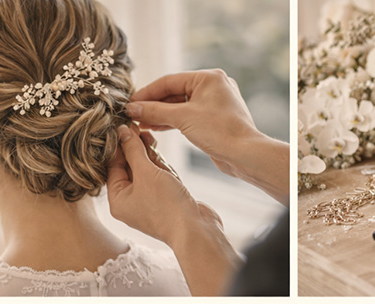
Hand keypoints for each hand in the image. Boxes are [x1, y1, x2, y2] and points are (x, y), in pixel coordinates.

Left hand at [107, 124, 240, 294]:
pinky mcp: (166, 202)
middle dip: (135, 149)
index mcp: (118, 200)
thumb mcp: (146, 172)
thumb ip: (133, 150)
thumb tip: (122, 131)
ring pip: (146, 173)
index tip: (124, 125)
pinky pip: (160, 180)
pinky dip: (162, 169)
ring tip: (149, 136)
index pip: (113, 166)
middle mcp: (131, 203)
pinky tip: (160, 155)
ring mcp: (150, 203)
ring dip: (149, 156)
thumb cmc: (167, 205)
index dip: (119, 144)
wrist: (196, 230)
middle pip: (129, 168)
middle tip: (137, 127)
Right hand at [127, 70, 289, 203]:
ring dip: (161, 114)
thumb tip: (133, 107)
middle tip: (133, 114)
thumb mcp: (183, 118)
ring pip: (181, 106)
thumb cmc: (220, 132)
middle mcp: (213, 87)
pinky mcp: (215, 119)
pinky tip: (156, 126)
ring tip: (141, 122)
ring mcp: (215, 103)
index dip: (147, 93)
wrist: (244, 155)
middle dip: (154, 105)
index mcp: (208, 78)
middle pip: (175, 93)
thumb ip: (156, 111)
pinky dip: (173, 121)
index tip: (130, 103)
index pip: (169, 81)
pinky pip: (189, 116)